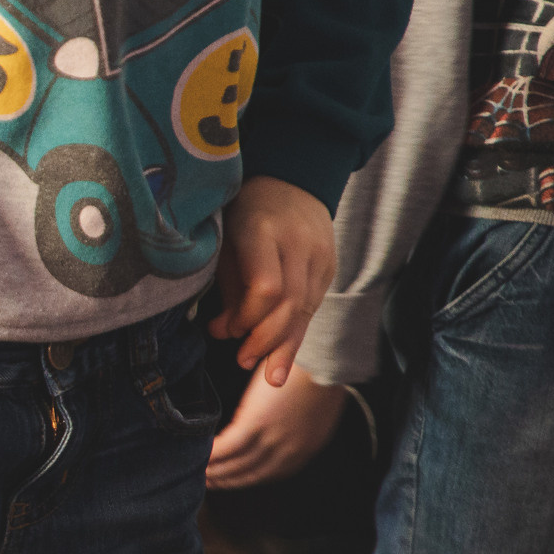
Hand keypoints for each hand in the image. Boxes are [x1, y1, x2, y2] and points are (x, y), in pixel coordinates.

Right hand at [206, 365, 346, 489]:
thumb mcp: (314, 414)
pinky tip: (202, 453)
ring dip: (214, 469)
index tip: (227, 480)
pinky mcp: (256, 424)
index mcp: (303, 450)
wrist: (321, 361)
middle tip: (205, 481)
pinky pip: (228, 446)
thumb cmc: (317, 378)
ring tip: (199, 469)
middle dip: (225, 480)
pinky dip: (212, 452)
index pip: (267, 473)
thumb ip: (295, 430)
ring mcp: (272, 439)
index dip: (243, 479)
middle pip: (249, 474)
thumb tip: (276, 434)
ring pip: (236, 463)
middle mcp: (288, 452)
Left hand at [209, 176, 335, 387]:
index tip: (226, 330)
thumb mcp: (225, 241)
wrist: (290, 180)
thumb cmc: (243, 213)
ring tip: (267, 374)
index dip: (247, 317)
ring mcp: (320, 254)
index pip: (267, 287)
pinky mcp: (330, 266)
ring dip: (285, 344)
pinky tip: (282, 354)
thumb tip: (224, 333)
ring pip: (307, 308)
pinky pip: (314, 305)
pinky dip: (297, 331)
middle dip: (266, 338)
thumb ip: (227, 287)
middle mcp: (299, 243)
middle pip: (290, 303)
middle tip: (243, 361)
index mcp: (265, 231)